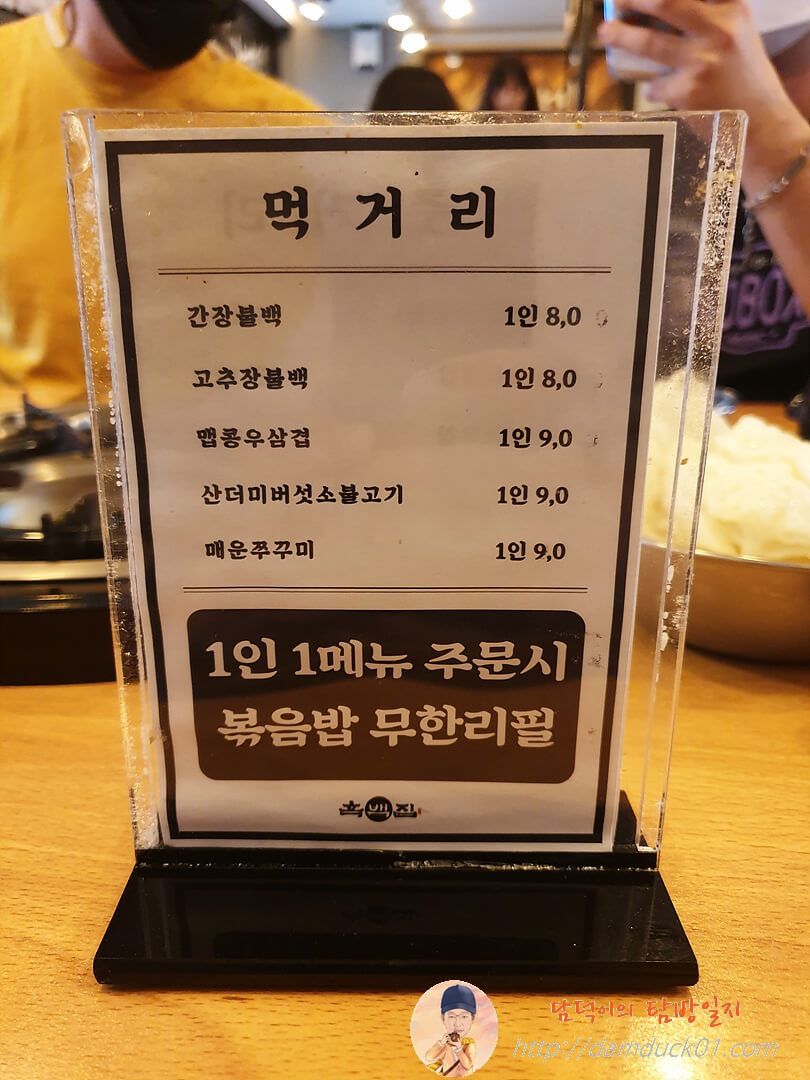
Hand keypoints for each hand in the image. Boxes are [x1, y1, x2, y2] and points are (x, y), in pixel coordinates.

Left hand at [598, 0, 786, 121]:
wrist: (761, 120)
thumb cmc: (744, 75)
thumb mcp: (738, 32)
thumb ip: (708, 18)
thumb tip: (655, 10)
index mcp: (732, 9)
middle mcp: (719, 29)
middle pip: (665, 2)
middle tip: (616, 0)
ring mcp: (701, 61)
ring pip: (649, 42)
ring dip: (621, 35)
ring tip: (606, 32)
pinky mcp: (687, 91)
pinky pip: (655, 85)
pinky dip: (651, 87)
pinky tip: (657, 90)